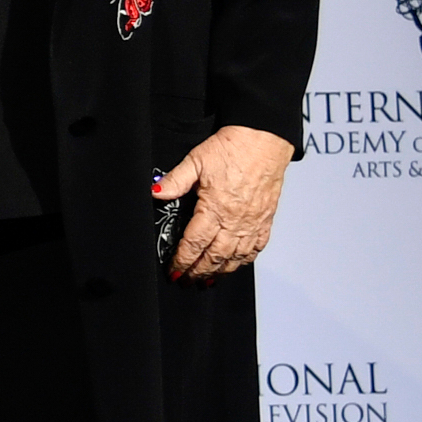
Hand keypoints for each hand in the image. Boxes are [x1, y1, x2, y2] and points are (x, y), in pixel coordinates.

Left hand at [158, 124, 290, 279]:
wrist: (265, 139)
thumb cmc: (232, 148)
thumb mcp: (196, 160)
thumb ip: (175, 180)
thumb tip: (155, 192)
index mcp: (215, 208)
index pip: (195, 243)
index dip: (183, 261)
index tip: (174, 271)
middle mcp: (235, 220)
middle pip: (215, 256)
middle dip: (199, 271)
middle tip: (186, 281)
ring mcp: (253, 222)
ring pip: (236, 257)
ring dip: (220, 271)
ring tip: (207, 280)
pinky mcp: (266, 219)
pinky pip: (256, 247)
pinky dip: (244, 260)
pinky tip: (234, 265)